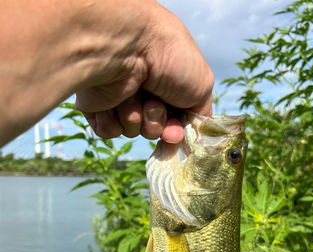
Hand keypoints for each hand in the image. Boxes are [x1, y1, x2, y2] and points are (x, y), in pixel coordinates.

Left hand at [75, 2, 213, 143]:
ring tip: (133, 94)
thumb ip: (200, 114)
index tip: (173, 133)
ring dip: (136, 118)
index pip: (174, 122)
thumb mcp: (202, 85)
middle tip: (152, 104)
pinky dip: (114, 122)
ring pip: (132, 131)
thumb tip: (191, 132)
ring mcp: (119, 99)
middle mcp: (144, 91)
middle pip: (154, 130)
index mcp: (167, 85)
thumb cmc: (170, 58)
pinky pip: (109, 131)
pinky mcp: (97, 107)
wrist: (128, 45)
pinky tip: (115, 102)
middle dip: (155, 123)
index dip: (174, 131)